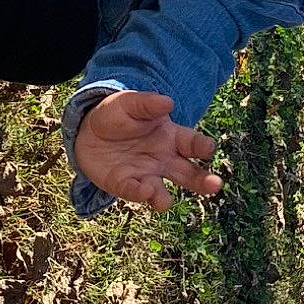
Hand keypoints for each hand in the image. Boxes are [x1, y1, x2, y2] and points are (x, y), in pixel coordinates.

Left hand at [73, 91, 221, 213]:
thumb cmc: (117, 114)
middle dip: (203, 181)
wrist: (88, 131)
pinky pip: (134, 191)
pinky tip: (142, 191)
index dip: (202, 146)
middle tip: (215, 185)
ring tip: (164, 201)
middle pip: (188, 174)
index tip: (208, 148)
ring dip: (164, 198)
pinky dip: (138, 194)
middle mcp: (164, 160)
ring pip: (162, 192)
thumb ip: (148, 104)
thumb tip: (168, 102)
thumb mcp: (130, 103)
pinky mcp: (125, 185)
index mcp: (171, 137)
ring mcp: (146, 175)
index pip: (192, 143)